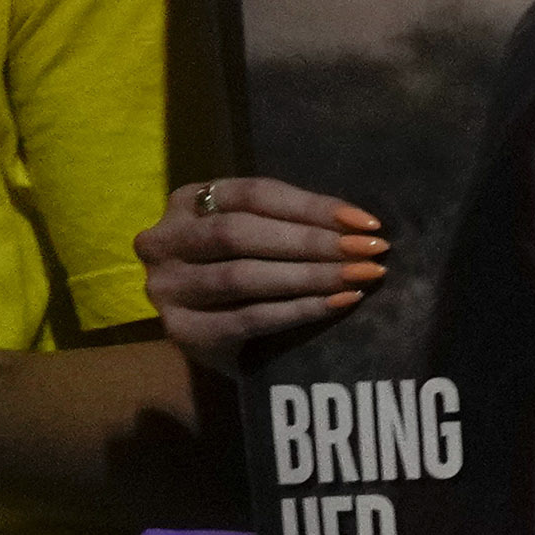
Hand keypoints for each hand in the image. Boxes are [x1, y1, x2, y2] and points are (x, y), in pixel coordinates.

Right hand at [137, 173, 380, 357]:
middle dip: (312, 241)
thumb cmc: (246, 275)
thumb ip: (290, 223)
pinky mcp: (184, 330)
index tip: (366, 221)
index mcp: (186, 203)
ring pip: (243, 276)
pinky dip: (300, 309)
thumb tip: (360, 225)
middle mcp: (164, 241)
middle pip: (242, 233)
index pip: (253, 194)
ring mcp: (167, 287)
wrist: (215, 340)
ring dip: (311, 276)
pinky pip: (250, 317)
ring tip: (361, 276)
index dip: (311, 205)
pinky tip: (339, 303)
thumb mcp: (257, 237)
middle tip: (369, 250)